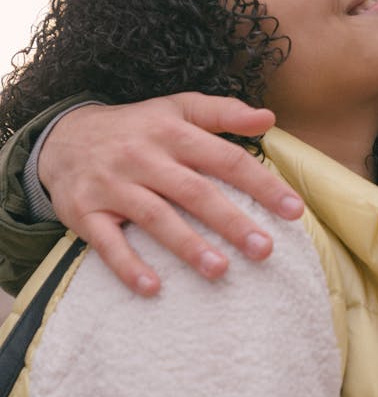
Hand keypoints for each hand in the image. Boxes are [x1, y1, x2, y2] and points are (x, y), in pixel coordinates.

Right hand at [37, 93, 303, 295]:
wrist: (64, 136)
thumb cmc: (138, 126)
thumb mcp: (178, 107)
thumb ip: (224, 113)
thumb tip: (269, 118)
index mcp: (173, 131)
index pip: (225, 158)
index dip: (262, 184)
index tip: (294, 210)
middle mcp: (145, 157)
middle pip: (194, 191)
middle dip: (231, 221)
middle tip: (265, 250)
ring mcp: (114, 185)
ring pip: (155, 217)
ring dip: (188, 245)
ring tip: (220, 270)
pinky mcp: (85, 212)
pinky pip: (107, 243)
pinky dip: (128, 266)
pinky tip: (153, 288)